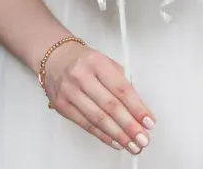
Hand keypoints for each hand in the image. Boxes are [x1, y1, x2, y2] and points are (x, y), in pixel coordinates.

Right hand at [41, 40, 153, 155]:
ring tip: (132, 144)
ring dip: (118, 135)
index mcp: (96, 62)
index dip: (137, 108)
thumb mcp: (105, 62)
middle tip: (143, 138)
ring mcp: (69, 91)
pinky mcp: (62, 105)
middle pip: (110, 106)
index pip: (121, 89)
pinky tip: (115, 141)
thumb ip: (121, 82)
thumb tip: (138, 109)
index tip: (148, 121)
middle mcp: (81, 76)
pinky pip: (86, 125)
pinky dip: (103, 135)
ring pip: (98, 118)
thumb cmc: (83, 61)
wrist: (54, 58)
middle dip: (130, 126)